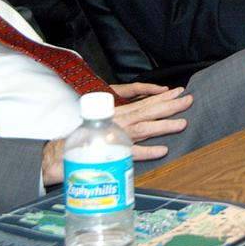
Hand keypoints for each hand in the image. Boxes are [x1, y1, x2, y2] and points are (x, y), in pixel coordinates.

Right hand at [40, 85, 191, 186]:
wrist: (55, 154)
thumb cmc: (80, 138)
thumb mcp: (103, 123)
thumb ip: (121, 119)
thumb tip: (141, 118)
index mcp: (116, 114)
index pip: (143, 102)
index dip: (161, 97)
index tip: (178, 91)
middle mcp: (117, 122)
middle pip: (147, 111)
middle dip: (170, 105)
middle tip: (189, 100)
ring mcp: (114, 137)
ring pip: (143, 129)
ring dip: (164, 125)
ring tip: (182, 123)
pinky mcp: (109, 154)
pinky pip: (130, 153)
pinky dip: (147, 152)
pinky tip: (162, 151)